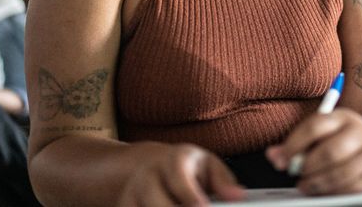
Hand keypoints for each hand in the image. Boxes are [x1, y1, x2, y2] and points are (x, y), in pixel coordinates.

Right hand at [118, 143, 243, 206]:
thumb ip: (223, 181)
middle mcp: (147, 176)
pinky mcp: (124, 206)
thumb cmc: (188, 168)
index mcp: (172, 160)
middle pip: (158, 203)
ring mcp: (130, 194)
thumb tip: (238, 196)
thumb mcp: (208, 165)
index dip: (191, 197)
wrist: (152, 168)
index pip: (179, 180)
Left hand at [266, 108, 361, 194]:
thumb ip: (297, 142)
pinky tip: (323, 189)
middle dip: (306, 166)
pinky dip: (331, 191)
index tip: (279, 160)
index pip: (314, 126)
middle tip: (294, 174)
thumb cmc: (343, 142)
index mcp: (342, 117)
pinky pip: (349, 187)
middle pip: (329, 152)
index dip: (293, 144)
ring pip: (339, 173)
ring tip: (304, 185)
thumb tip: (272, 155)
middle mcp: (358, 132)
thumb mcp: (324, 134)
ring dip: (316, 183)